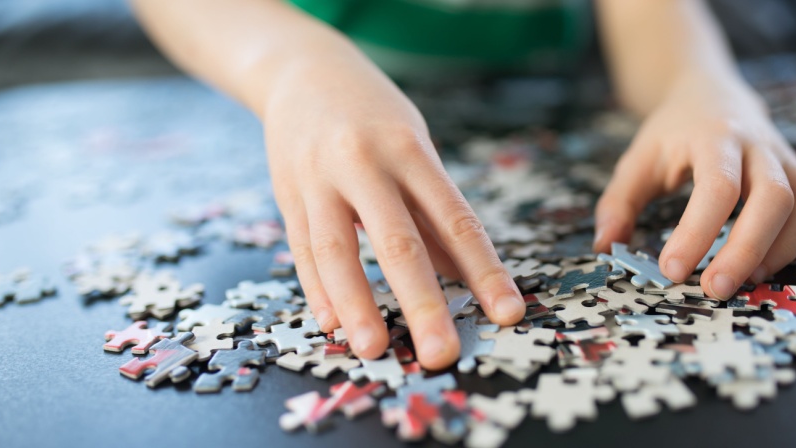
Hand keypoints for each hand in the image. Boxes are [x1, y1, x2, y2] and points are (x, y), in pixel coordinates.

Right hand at [264, 65, 524, 368]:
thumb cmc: (374, 116)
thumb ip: (433, 213)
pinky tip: (333, 323)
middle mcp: (364, 164)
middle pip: (397, 242)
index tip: (507, 313)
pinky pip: (303, 249)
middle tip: (441, 353)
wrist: (302, 71)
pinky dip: (319, 289)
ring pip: (338, 250)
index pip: (455, 220)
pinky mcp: (288, 195)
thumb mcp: (415, 149)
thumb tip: (463, 276)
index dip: (483, 271)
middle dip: (421, 302)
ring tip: (375, 349)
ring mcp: (319, 180)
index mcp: (410, 150)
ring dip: (358, 305)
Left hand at [593, 71, 795, 298]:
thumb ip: (618, 203)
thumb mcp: (637, 160)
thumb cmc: (673, 136)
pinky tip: (774, 255)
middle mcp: (760, 144)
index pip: (717, 186)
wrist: (713, 97)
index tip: (671, 270)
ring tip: (744, 278)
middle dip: (747, 249)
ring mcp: (791, 159)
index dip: (698, 231)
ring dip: (782, 250)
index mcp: (713, 137)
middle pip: (775, 197)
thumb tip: (605, 246)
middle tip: (715, 290)